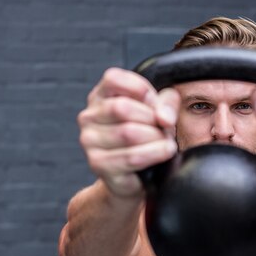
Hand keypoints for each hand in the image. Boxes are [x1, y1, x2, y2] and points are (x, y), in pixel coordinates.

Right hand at [78, 68, 179, 197]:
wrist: (137, 176)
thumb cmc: (145, 138)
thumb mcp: (158, 112)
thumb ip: (166, 103)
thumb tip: (164, 117)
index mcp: (100, 96)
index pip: (113, 79)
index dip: (141, 89)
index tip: (154, 104)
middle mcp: (88, 116)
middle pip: (122, 108)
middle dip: (151, 119)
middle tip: (163, 129)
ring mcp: (89, 141)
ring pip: (128, 133)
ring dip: (155, 138)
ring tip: (164, 142)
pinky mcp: (97, 163)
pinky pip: (131, 157)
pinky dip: (154, 154)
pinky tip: (164, 152)